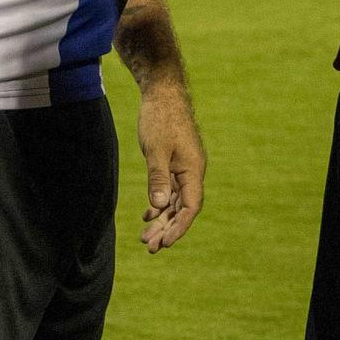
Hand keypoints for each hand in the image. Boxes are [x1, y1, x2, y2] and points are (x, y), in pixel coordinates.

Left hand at [136, 85, 204, 252]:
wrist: (162, 91)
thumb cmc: (160, 118)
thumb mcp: (156, 150)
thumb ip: (158, 178)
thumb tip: (160, 207)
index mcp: (194, 169)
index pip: (191, 207)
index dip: (179, 228)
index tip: (165, 243)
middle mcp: (193, 171)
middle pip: (183, 208)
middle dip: (167, 229)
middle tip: (150, 247)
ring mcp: (184, 167)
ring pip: (175, 201)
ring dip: (162, 220)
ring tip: (145, 238)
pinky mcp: (175, 163)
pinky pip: (170, 190)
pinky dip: (160, 204)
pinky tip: (148, 215)